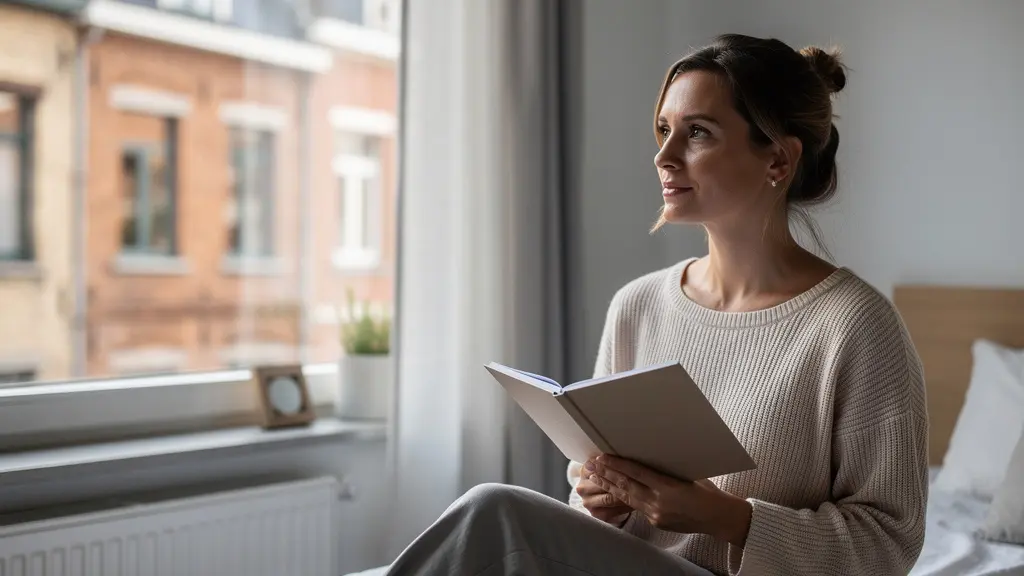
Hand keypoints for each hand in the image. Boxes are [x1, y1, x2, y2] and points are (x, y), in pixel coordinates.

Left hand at [584, 455, 751, 546]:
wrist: (719, 518)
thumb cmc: (707, 491)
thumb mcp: (688, 474)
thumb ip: (666, 470)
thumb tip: (646, 456)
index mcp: (668, 487)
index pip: (636, 472)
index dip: (617, 464)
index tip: (602, 457)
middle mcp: (659, 502)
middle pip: (626, 486)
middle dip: (606, 474)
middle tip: (589, 465)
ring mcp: (656, 514)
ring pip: (627, 497)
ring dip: (609, 486)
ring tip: (594, 476)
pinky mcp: (656, 522)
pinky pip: (636, 507)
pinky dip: (623, 496)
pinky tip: (613, 489)